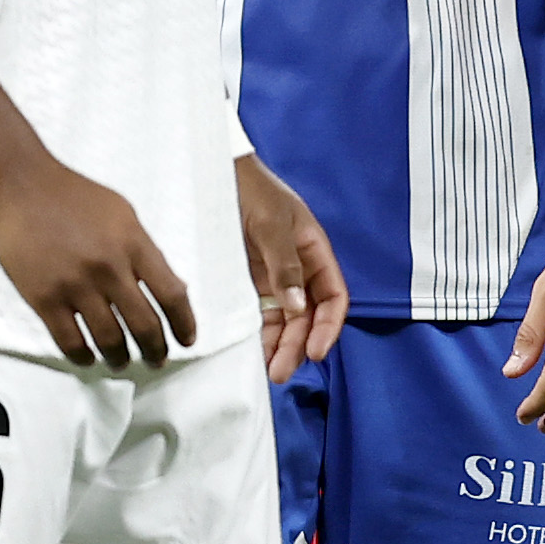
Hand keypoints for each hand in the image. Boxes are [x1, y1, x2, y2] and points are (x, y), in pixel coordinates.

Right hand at [0, 152, 193, 364]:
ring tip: (122, 362)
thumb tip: (170, 286)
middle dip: (156, 350)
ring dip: (120, 358)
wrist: (20, 184)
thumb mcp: (123, 214)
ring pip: (110, 339)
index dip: (184, 324)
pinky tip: (88, 358)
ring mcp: (75, 285)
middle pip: (145, 325)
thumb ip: (145, 250)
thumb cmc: (73, 195)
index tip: (186, 340)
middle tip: (157, 359)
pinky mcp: (44, 298)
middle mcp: (109, 267)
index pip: (172, 295)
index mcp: (133, 243)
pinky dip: (84, 357)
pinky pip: (70, 341)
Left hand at [236, 151, 346, 387]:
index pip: (333, 297)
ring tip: (268, 371)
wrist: (211, 171)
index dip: (329, 326)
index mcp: (313, 251)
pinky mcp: (247, 282)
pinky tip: (253, 353)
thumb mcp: (270, 224)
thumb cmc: (249, 189)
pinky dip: (260, 335)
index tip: (315, 351)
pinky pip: (260, 315)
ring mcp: (272, 277)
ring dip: (280, 346)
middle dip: (298, 346)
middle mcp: (297, 268)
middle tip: (281, 372)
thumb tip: (298, 308)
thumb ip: (285, 266)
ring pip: (284, 321)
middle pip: (308, 317)